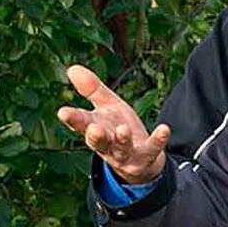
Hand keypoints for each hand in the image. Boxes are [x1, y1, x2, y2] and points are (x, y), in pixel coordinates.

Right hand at [56, 64, 170, 183]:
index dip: (72, 119)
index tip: (63, 112)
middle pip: (99, 142)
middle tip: (93, 129)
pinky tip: (164, 129)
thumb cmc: (117, 127)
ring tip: (123, 130)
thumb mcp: (106, 106)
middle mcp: (108, 144)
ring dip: (122, 140)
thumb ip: (91, 90)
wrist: (140, 158)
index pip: (81, 124)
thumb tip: (71, 69)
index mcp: (96, 128)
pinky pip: (153, 148)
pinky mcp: (147, 156)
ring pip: (122, 148)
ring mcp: (127, 153)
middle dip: (95, 136)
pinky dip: (158, 140)